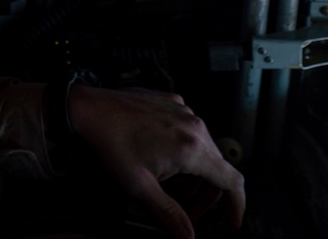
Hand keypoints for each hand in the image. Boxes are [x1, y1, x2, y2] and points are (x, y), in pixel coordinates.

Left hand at [67, 85, 244, 238]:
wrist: (90, 108)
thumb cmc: (111, 142)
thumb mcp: (140, 187)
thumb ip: (168, 215)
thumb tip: (188, 237)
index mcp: (192, 148)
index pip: (232, 181)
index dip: (237, 205)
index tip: (232, 221)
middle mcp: (194, 125)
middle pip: (216, 168)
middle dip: (205, 196)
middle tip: (186, 212)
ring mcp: (183, 110)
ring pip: (202, 149)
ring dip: (192, 174)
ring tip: (169, 188)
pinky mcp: (171, 102)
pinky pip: (188, 130)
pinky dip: (182, 150)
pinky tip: (160, 160)